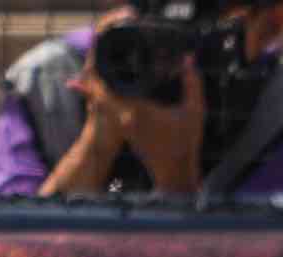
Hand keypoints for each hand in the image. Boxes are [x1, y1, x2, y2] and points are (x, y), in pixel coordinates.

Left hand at [68, 64, 204, 191]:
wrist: (175, 172)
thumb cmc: (186, 142)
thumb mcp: (195, 112)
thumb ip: (192, 84)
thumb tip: (188, 59)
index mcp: (137, 109)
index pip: (107, 87)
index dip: (95, 73)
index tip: (91, 58)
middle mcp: (124, 116)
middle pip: (99, 93)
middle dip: (92, 79)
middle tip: (87, 62)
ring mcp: (123, 126)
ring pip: (102, 103)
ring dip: (97, 90)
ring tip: (92, 76)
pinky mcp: (125, 131)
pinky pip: (110, 111)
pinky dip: (105, 100)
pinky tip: (108, 93)